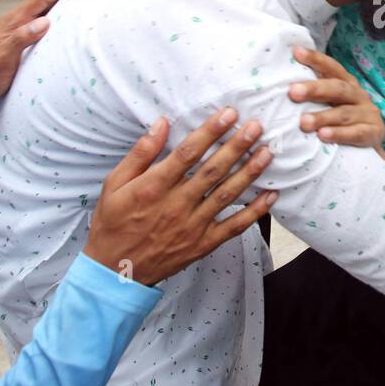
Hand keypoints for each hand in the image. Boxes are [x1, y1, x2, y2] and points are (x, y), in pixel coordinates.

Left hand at [0, 0, 86, 101]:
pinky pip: (44, 15)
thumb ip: (20, 38)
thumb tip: (44, 21)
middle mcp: (18, 18)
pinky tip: (69, 9)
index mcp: (13, 21)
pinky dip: (58, 8)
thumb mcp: (2, 58)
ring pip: (45, 5)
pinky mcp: (24, 34)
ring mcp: (21, 25)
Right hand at [84, 110, 275, 285]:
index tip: (228, 114)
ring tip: (267, 152)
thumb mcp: (115, 184)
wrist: (115, 271)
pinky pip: (234, 227)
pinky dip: (255, 212)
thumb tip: (162, 123)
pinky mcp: (203, 244)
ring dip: (249, 172)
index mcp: (154, 187)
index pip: (188, 153)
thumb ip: (140, 153)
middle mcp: (176, 205)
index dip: (210, 132)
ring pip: (227, 195)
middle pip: (213, 171)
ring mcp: (192, 226)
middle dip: (237, 146)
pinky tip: (271, 195)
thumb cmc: (113, 223)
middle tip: (256, 127)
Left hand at [287, 46, 384, 147]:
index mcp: (347, 83)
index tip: (296, 52)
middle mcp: (358, 95)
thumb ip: (315, 93)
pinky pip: (356, 133)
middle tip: (293, 92)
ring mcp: (367, 113)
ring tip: (304, 122)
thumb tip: (281, 83)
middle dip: (314, 89)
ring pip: (343, 113)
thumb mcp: (332, 103)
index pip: (332, 68)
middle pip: (337, 89)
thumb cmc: (343, 120)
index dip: (316, 59)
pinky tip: (323, 136)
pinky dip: (339, 134)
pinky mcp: (373, 132)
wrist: (372, 141)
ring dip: (323, 117)